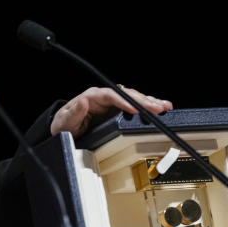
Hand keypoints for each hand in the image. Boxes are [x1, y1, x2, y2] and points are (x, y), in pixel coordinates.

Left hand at [50, 86, 172, 137]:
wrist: (63, 131)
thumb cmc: (64, 126)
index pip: (111, 95)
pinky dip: (146, 107)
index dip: (124, 101)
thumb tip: (83, 101)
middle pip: (126, 95)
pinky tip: (159, 108)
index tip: (135, 108)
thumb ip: (74, 112)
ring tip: (164, 106)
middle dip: (142, 100)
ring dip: (149, 102)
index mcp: (91, 97)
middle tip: (157, 107)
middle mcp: (103, 98)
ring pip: (133, 99)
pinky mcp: (116, 111)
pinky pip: (134, 106)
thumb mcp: (64, 122)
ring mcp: (111, 104)